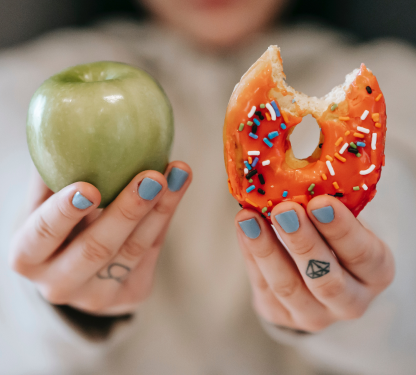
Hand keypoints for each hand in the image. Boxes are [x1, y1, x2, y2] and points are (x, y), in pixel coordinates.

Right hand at [9, 162, 191, 314]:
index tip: (88, 187)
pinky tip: (176, 188)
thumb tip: (65, 126)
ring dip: (160, 208)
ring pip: (133, 251)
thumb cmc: (60, 227)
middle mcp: (59, 285)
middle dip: (127, 211)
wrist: (77, 271)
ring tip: (178, 173)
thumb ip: (52, 176)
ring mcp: (97, 297)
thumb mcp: (45, 205)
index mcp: (28, 258)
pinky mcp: (130, 295)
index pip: (42, 235)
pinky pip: (152, 251)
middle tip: (151, 177)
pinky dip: (165, 217)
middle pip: (96, 248)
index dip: (64, 213)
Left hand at [235, 196, 394, 331]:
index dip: (341, 230)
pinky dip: (250, 254)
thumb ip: (327, 209)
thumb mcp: (342, 225)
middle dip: (303, 242)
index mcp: (374, 273)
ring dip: (266, 249)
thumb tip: (295, 171)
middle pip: (326, 279)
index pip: (363, 255)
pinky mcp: (280, 316)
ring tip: (249, 218)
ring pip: (288, 287)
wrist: (317, 277)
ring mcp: (314, 315)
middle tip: (284, 210)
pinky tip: (244, 228)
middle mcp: (350, 301)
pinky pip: (262, 285)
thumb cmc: (334, 240)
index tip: (320, 202)